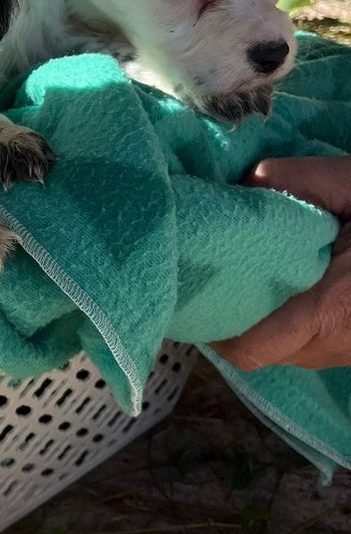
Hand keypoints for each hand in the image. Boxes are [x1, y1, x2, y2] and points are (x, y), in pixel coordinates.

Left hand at [212, 156, 350, 369]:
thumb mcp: (349, 182)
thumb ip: (289, 181)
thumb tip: (236, 189)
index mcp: (330, 310)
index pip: (247, 347)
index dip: (214, 322)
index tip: (198, 283)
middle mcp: (333, 345)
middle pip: (254, 352)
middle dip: (227, 317)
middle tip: (209, 273)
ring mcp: (343, 352)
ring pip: (277, 350)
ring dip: (254, 318)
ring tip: (241, 273)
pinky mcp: (349, 347)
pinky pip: (300, 344)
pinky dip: (280, 318)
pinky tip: (275, 282)